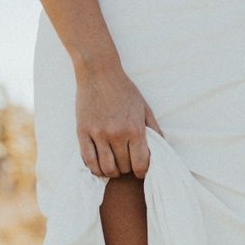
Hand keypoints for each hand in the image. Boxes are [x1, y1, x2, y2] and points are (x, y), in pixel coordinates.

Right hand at [74, 63, 161, 178]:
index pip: (141, 164)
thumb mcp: (145, 108)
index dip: (141, 172)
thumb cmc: (124, 90)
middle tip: (126, 164)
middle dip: (127, 169)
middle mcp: (117, 134)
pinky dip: (95, 168)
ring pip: (106, 168)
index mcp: (135, 129)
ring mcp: (98, 134)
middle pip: (124, 167)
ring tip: (113, 166)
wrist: (99, 72)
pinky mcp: (82, 132)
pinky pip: (88, 160)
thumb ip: (154, 130)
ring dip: (111, 172)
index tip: (139, 170)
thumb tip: (162, 150)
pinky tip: (99, 165)